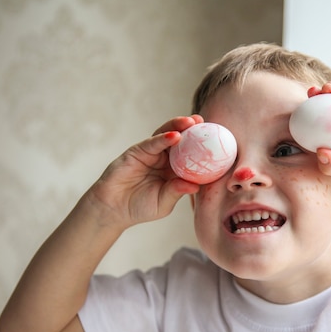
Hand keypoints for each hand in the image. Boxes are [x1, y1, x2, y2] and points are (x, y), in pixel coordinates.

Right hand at [86, 115, 202, 228]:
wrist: (112, 209)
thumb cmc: (139, 208)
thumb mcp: (163, 203)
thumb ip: (177, 192)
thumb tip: (195, 186)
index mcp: (174, 171)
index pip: (192, 155)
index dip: (203, 147)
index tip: (218, 140)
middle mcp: (165, 160)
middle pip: (182, 140)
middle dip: (194, 130)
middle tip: (206, 122)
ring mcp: (151, 154)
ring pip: (167, 135)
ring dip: (179, 126)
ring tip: (192, 122)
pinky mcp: (137, 151)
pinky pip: (152, 143)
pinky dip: (163, 138)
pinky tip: (174, 135)